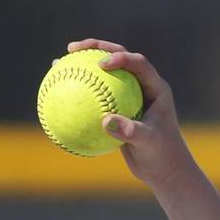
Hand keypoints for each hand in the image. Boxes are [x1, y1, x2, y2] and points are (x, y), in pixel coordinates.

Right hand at [65, 39, 196, 189]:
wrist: (164, 171)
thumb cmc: (162, 157)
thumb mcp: (148, 144)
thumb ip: (130, 131)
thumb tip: (105, 121)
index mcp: (156, 88)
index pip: (138, 63)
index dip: (120, 57)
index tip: (101, 64)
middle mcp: (143, 87)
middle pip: (117, 57)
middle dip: (95, 48)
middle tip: (72, 49)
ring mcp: (129, 96)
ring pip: (103, 75)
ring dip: (82, 65)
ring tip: (58, 62)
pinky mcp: (117, 108)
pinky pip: (95, 95)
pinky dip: (78, 92)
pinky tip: (55, 92)